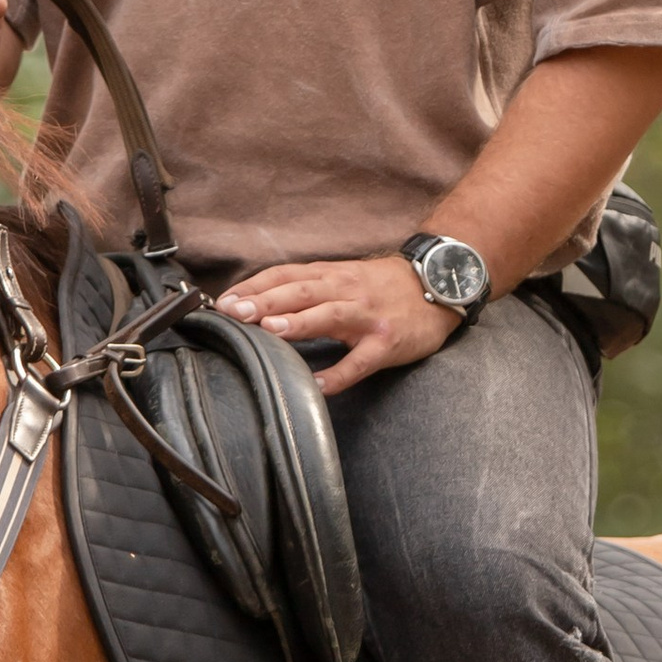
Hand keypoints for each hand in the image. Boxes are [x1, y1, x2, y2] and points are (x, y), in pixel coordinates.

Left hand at [211, 254, 458, 397]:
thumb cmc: (382, 287)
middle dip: (265, 301)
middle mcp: (346, 291)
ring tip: (270, 331)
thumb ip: (306, 289)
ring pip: (329, 316)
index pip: (285, 275)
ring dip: (299, 322)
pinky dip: (339, 373)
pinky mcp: (387, 342)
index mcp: (330, 276)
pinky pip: (361, 361)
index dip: (253, 286)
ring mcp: (367, 317)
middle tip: (234, 312)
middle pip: (301, 291)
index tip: (223, 301)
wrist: (438, 286)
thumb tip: (258, 303)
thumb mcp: (343, 278)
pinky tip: (318, 385)